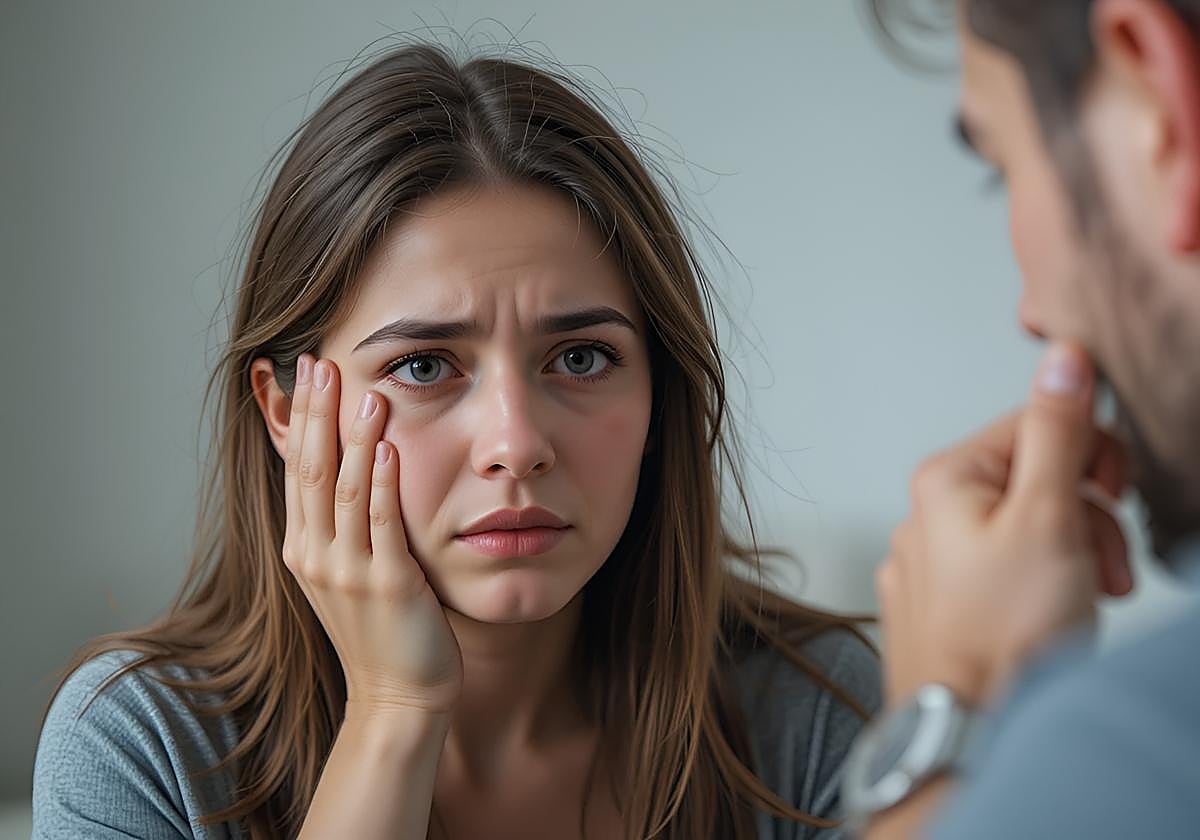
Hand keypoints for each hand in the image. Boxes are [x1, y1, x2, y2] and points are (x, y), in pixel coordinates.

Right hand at [283, 353, 462, 716]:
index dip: (300, 419)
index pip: (295, 470)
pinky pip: (383, 526)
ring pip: (346, 492)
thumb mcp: (345, 570)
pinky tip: (391, 450)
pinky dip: (385, 485)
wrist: (398, 694)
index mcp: (303, 548)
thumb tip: (340, 465)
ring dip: (355, 440)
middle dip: (317, 415)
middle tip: (322, 362)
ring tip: (365, 393)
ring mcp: (350, 572)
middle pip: (311, 472)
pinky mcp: (389, 586)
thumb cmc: (380, 628)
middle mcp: (316, 557)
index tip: (307, 370)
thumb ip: (340, 520)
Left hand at [877, 341, 1132, 706]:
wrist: (968, 730)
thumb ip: (1056, 433)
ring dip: (1070, 557)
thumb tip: (1061, 358)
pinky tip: (1048, 620)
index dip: (1090, 459)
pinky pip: (1001, 576)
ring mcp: (928, 566)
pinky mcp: (939, 609)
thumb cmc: (1004, 634)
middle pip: (1031, 481)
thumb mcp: (1048, 516)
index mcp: (946, 479)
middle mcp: (925, 516)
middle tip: (1104, 564)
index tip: (1111, 498)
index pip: (1036, 426)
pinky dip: (1037, 588)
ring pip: (1021, 532)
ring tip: (1085, 599)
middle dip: (1085, 517)